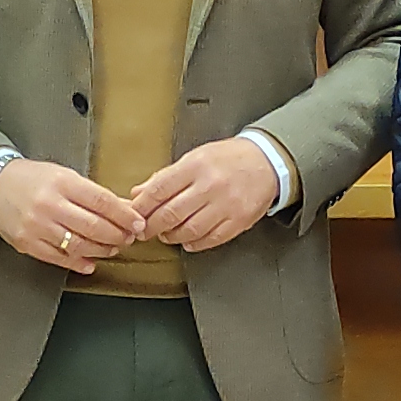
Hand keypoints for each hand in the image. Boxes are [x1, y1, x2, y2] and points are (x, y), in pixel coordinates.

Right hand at [0, 157, 138, 274]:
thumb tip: (123, 208)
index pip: (102, 201)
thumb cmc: (33, 179)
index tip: (137, 223)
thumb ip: (92, 193)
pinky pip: (58, 258)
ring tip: (112, 248)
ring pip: (78, 245)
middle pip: (93, 226)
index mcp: (62, 183)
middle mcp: (50, 205)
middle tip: (128, 238)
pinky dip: (78, 263)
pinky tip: (91, 262)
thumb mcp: (64, 176)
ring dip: (101, 250)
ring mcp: (37, 226)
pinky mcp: (28, 243)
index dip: (124, 215)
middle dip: (117, 235)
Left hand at [126, 136, 279, 252]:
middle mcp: (210, 186)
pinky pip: (210, 239)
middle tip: (144, 232)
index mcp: (196, 166)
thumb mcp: (195, 157)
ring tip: (166, 235)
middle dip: (151, 227)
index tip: (133, 215)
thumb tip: (138, 194)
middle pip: (171, 214)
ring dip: (172, 236)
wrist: (267, 162)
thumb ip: (166, 177)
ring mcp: (225, 205)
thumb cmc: (228, 158)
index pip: (159, 190)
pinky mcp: (238, 221)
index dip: (142, 207)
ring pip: (189, 230)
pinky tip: (187, 241)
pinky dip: (194, 243)